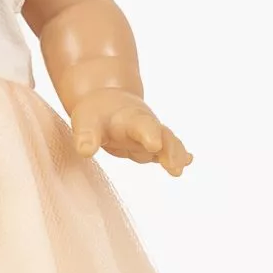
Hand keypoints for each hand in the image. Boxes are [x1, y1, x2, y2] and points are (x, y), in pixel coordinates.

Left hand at [70, 89, 191, 176]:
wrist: (105, 103)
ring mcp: (151, 135)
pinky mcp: (152, 146)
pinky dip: (178, 155)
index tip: (154, 145)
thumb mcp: (85, 121)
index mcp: (128, 117)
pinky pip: (168, 150)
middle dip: (170, 149)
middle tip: (174, 166)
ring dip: (176, 155)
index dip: (148, 134)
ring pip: (169, 143)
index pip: (141, 125)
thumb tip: (85, 151)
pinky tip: (188, 161)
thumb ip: (85, 135)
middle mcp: (145, 125)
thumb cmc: (95, 113)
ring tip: (179, 170)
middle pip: (162, 134)